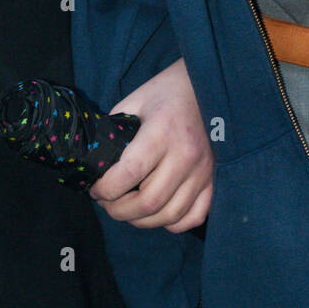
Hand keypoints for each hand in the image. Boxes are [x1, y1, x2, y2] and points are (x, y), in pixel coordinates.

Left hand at [90, 59, 212, 232]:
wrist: (209, 85)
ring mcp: (203, 171)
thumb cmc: (167, 92)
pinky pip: (193, 217)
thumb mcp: (135, 101)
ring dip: (142, 220)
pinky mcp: (214, 180)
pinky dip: (172, 222)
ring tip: (129, 208)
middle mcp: (186, 154)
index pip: (129, 173)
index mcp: (162, 131)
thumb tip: (95, 163)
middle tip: (108, 202)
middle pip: (148, 202)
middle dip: (118, 210)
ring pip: (169, 216)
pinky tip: (159, 209)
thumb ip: (114, 131)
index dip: (104, 189)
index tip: (94, 188)